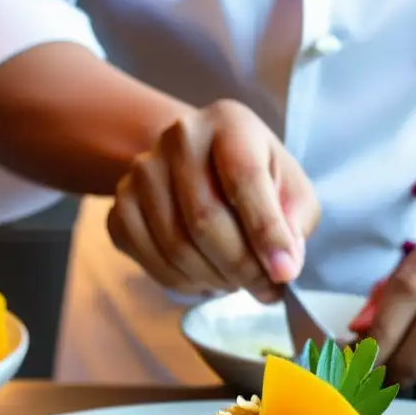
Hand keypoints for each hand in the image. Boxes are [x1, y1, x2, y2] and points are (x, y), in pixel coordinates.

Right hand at [106, 100, 319, 301]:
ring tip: (238, 282)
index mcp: (229, 123)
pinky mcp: (121, 205)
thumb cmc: (255, 174)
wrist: (197, 160)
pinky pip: (151, 260)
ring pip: (177, 247)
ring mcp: (142, 172)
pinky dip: (185, 283)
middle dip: (242, 267)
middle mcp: (179, 139)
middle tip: (267, 290)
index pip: (245, 178)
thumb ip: (294, 220)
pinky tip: (207, 279)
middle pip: (205, 219)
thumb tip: (282, 264)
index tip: (284, 274)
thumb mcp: (290, 185)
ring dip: (215, 279)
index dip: (266, 232)